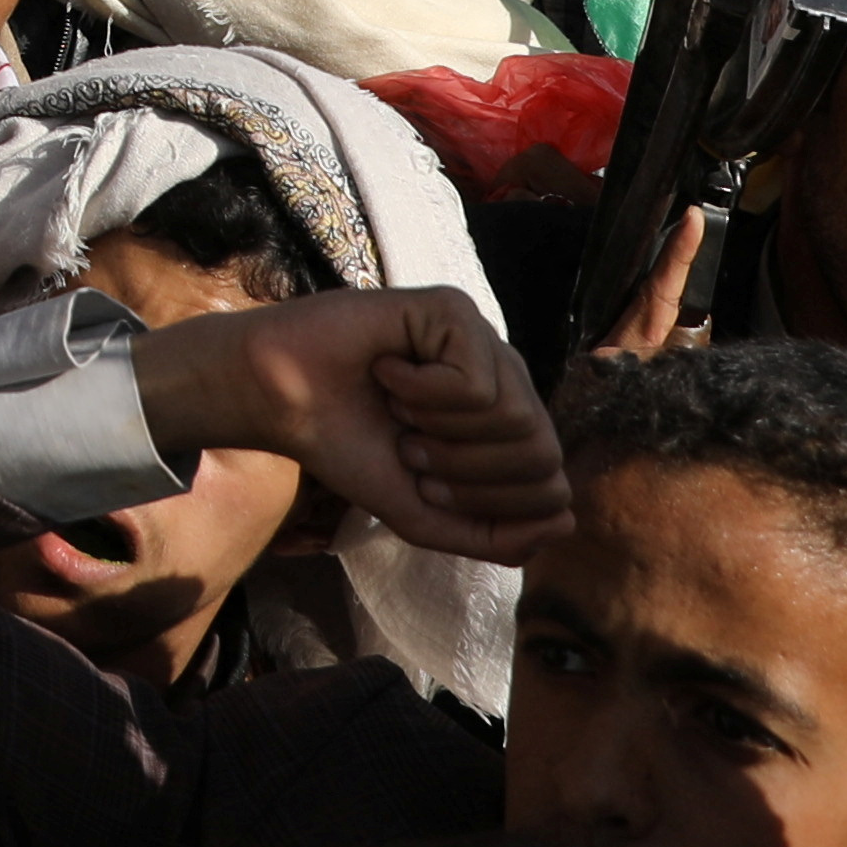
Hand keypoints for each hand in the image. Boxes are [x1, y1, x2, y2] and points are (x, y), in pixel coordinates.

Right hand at [133, 287, 576, 563]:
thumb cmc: (348, 447)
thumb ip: (492, 536)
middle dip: (465, 471)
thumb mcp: (425, 514)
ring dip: (440, 432)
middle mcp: (506, 378)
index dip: (486, 502)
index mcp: (507, 424)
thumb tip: (564, 523)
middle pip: (540, 455)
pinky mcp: (453, 310)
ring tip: (398, 409)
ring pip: (512, 418)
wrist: (281, 402)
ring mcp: (483, 341)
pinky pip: (475, 382)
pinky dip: (422, 394)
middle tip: (410, 447)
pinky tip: (388, 372)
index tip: (422, 483)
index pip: (551, 486)